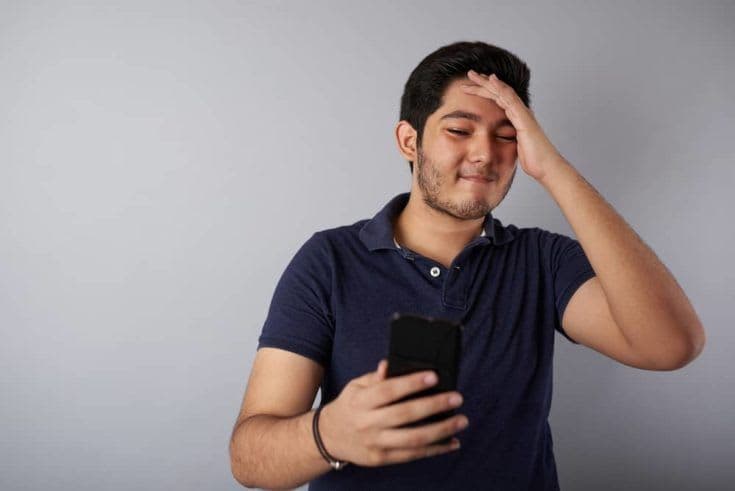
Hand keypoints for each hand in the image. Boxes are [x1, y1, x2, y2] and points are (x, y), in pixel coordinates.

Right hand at [318, 359, 467, 466]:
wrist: (330, 437)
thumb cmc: (350, 406)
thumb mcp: (356, 386)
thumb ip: (376, 377)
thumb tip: (389, 364)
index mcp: (362, 401)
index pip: (389, 390)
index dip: (412, 383)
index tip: (434, 376)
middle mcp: (368, 423)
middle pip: (405, 415)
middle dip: (434, 406)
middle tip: (456, 398)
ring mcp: (375, 443)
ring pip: (413, 439)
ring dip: (441, 430)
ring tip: (461, 420)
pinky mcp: (382, 458)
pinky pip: (413, 455)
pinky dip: (435, 449)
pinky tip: (452, 442)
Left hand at [460, 69, 564, 181]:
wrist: (546, 167)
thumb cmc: (534, 159)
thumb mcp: (515, 147)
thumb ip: (509, 139)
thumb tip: (501, 141)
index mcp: (517, 118)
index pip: (499, 99)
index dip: (486, 91)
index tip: (473, 86)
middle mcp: (520, 112)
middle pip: (500, 92)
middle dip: (483, 83)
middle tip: (469, 74)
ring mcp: (523, 113)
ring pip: (503, 91)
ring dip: (487, 82)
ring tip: (473, 74)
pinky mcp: (524, 118)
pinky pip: (511, 99)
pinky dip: (500, 88)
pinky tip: (491, 81)